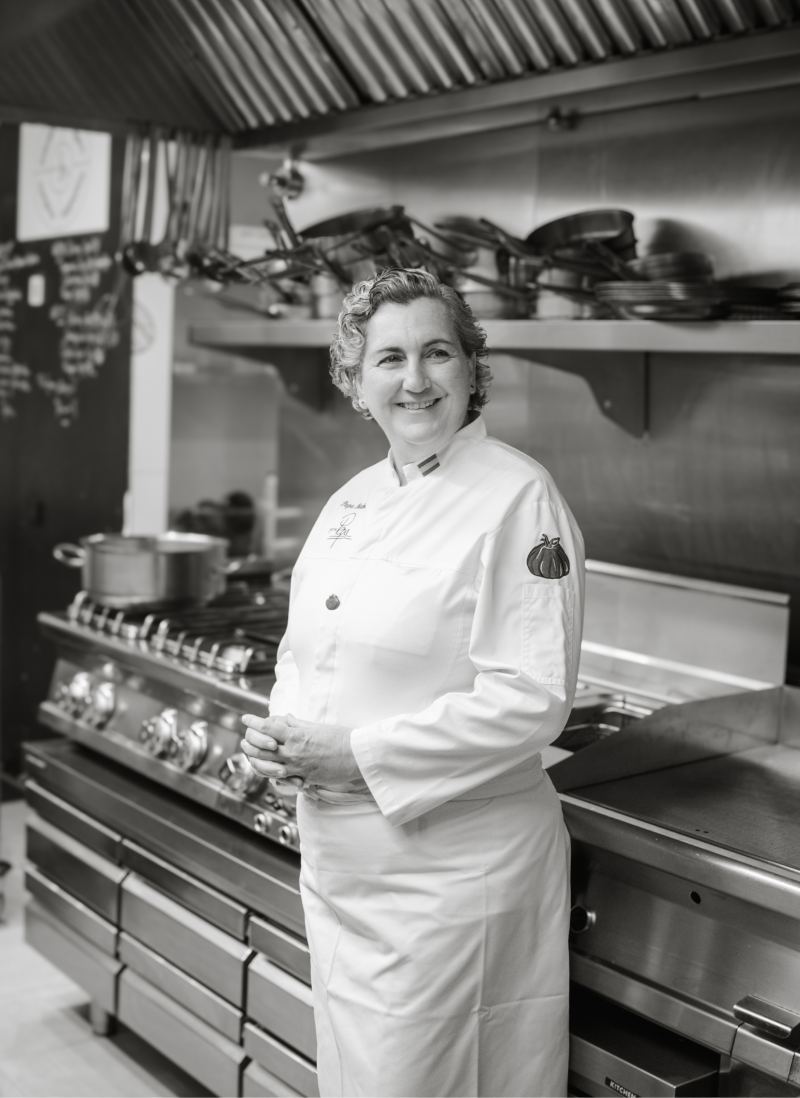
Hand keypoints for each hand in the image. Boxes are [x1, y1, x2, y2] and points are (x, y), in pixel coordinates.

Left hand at [240, 712, 361, 788]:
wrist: (357, 758)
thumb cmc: (341, 739)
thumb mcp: (318, 727)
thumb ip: (299, 724)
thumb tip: (286, 718)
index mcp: (296, 736)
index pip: (267, 728)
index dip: (253, 723)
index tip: (245, 718)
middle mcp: (293, 753)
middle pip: (261, 749)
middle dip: (249, 743)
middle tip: (244, 738)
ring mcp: (297, 769)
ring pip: (267, 766)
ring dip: (255, 760)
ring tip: (250, 755)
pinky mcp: (304, 780)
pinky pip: (282, 780)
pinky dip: (271, 774)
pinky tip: (268, 771)